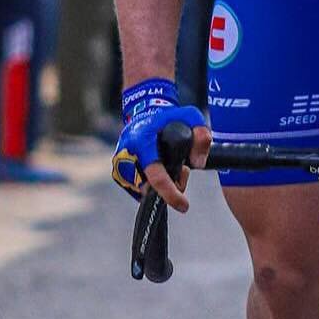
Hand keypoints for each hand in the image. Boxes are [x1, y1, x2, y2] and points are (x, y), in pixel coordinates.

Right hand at [110, 78, 210, 212]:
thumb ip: (201, 136)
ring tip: (168, 164)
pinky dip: (151, 185)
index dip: (171, 193)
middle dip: (170, 186)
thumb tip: (197, 164)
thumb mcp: (191, 117)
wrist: (144, 113)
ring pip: (144, 191)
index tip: (184, 206)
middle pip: (150, 187)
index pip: (156, 175)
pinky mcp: (118, 172)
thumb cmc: (169, 117)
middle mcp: (125, 154)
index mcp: (141, 141)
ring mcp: (119, 165)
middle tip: (181, 169)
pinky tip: (158, 169)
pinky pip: (138, 190)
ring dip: (161, 186)